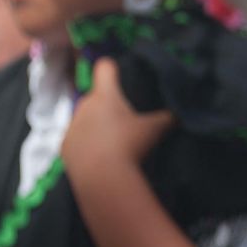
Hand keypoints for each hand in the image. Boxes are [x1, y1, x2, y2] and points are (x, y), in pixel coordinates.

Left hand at [62, 58, 174, 178]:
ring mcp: (72, 126)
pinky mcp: (65, 146)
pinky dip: (85, 143)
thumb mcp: (155, 129)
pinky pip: (76, 138)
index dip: (113, 69)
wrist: (102, 179)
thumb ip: (168, 117)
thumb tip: (182, 112)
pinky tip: (98, 156)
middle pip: (95, 95)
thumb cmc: (129, 146)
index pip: (105, 67)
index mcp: (105, 95)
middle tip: (124, 118)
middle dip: (107, 103)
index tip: (120, 76)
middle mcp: (84, 105)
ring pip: (84, 117)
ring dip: (95, 124)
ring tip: (112, 141)